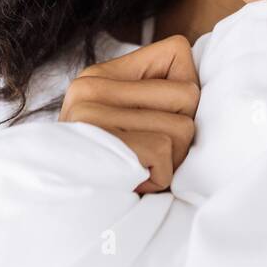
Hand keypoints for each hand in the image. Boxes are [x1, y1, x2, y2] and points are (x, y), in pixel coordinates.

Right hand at [59, 34, 199, 194]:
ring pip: (184, 127)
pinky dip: (160, 177)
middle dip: (182, 133)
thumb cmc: (110, 169)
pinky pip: (166, 152)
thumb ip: (152, 94)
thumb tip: (199, 86)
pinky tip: (135, 181)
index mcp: (99, 76)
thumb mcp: (120, 118)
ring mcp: (94, 117)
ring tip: (142, 167)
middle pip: (189, 94)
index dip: (185, 87)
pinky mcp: (105, 145)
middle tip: (151, 152)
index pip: (178, 50)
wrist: (67, 216)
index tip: (162, 117)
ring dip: (172, 159)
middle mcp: (91, 89)